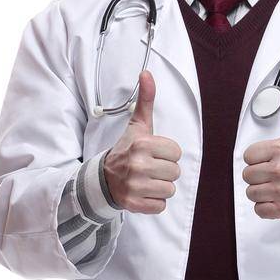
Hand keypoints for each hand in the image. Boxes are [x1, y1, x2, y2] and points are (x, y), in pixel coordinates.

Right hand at [102, 71, 181, 213]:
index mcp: (142, 144)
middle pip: (175, 172)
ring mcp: (136, 186)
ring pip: (170, 190)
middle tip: (148, 168)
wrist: (103, 178)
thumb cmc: (127, 150)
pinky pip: (161, 206)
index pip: (176, 152)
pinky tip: (142, 193)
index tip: (152, 153)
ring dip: (160, 187)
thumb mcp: (137, 126)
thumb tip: (147, 73)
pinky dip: (153, 202)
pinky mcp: (135, 204)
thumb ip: (145, 100)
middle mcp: (138, 164)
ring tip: (146, 180)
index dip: (167, 154)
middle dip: (164, 171)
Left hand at [242, 80, 279, 219]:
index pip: (247, 157)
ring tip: (276, 187)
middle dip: (259, 177)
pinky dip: (266, 208)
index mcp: (279, 150)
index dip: (257, 160)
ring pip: (251, 193)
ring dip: (262, 193)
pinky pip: (259, 210)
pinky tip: (278, 199)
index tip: (271, 160)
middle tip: (274, 175)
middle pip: (247, 176)